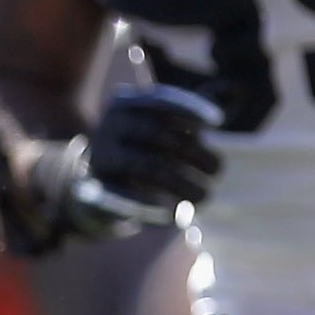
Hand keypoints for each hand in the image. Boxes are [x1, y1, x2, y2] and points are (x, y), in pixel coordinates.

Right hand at [56, 83, 224, 233]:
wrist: (98, 182)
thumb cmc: (141, 150)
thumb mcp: (155, 130)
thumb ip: (180, 130)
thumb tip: (213, 146)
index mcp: (123, 103)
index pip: (159, 100)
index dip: (189, 108)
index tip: (217, 121)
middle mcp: (109, 124)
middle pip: (158, 135)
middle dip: (194, 153)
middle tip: (218, 170)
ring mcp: (100, 154)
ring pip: (147, 166)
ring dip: (181, 182)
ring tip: (205, 195)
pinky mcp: (96, 184)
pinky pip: (127, 195)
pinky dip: (152, 203)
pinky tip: (173, 213)